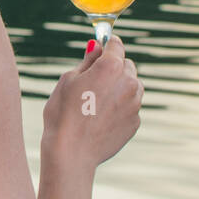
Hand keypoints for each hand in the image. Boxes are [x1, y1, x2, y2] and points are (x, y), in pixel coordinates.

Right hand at [41, 34, 142, 170]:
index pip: (116, 44)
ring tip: (97, 102)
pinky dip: (120, 108)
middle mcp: (128, 82)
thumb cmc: (63, 114)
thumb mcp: (68, 80)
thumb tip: (97, 47)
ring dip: (119, 88)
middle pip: (127, 65)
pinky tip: (101, 118)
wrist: (71, 153)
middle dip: (114, 68)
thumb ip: (87, 61)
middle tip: (93, 82)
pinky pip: (130, 107)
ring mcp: (134, 104)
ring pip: (132, 86)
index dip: (106, 45)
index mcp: (110, 67)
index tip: (99, 49)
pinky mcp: (135, 122)